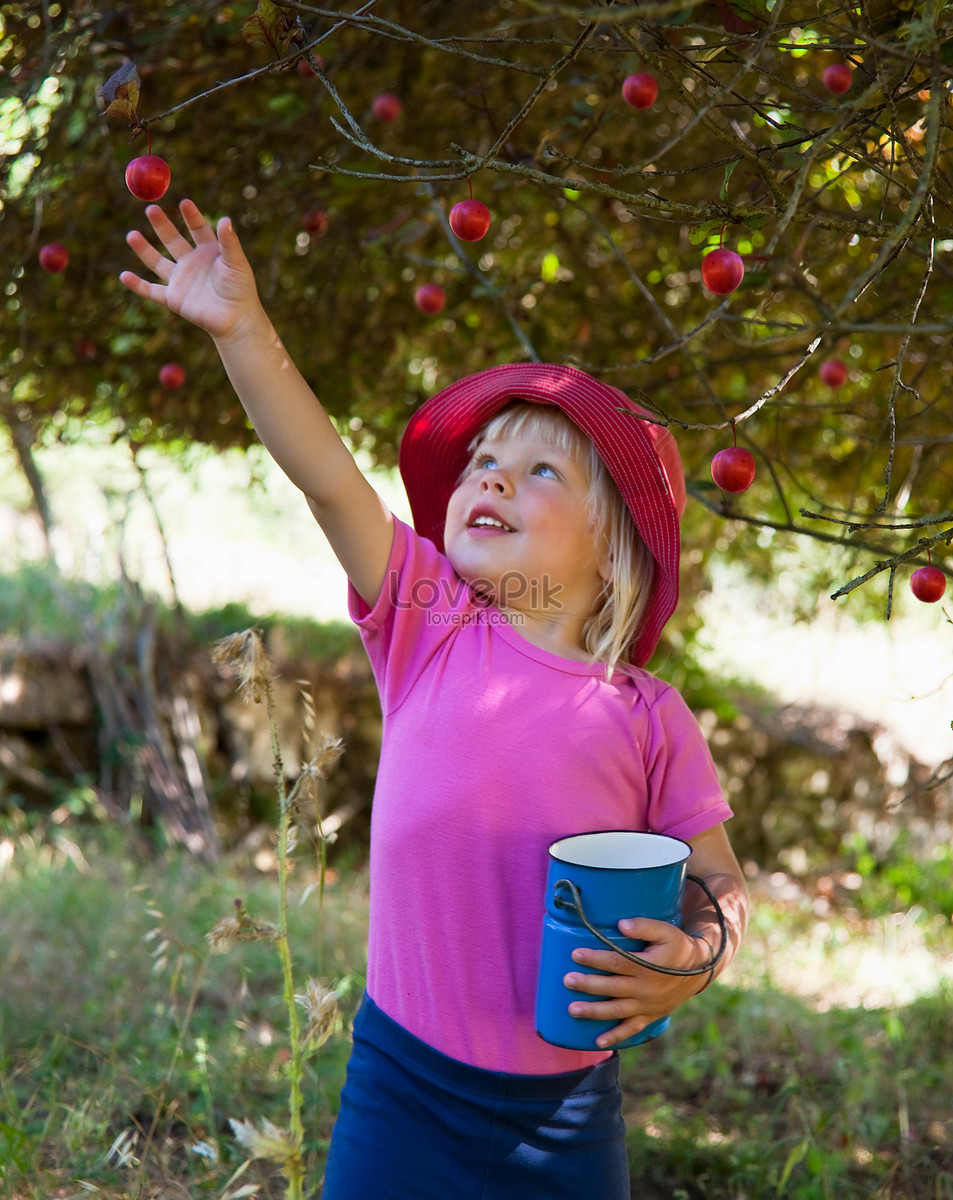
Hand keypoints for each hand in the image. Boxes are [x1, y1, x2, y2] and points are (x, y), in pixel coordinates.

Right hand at [120, 199, 262, 342]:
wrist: (236, 319)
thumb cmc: (240, 290)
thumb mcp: (236, 262)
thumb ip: (229, 242)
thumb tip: (224, 219)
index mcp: (209, 252)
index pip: (198, 229)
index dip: (191, 217)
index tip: (184, 203)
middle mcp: (192, 263)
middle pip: (172, 240)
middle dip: (161, 226)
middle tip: (151, 209)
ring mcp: (181, 280)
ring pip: (157, 262)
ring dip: (144, 250)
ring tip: (131, 235)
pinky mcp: (174, 299)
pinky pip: (151, 291)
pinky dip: (137, 285)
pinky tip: (124, 276)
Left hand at [563, 917, 711, 1049]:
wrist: (700, 971)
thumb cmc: (677, 947)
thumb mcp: (666, 931)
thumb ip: (644, 926)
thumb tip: (621, 925)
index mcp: (647, 967)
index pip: (616, 962)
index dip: (595, 959)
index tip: (575, 954)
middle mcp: (645, 989)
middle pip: (612, 988)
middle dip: (588, 985)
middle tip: (567, 981)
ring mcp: (647, 1006)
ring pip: (616, 1011)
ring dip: (594, 1011)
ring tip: (573, 1009)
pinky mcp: (650, 1016)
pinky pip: (631, 1029)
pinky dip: (616, 1037)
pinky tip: (598, 1041)